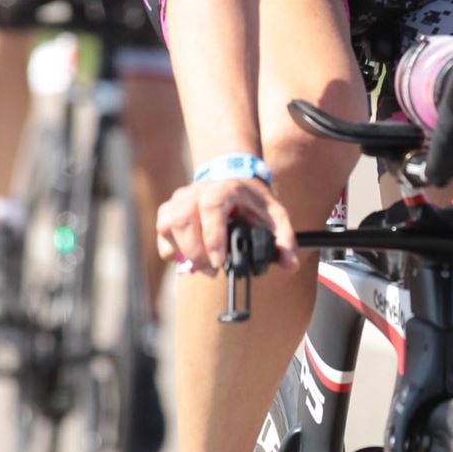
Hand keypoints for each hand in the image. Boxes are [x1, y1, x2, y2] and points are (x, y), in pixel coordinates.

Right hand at [156, 174, 299, 274]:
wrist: (233, 180)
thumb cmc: (253, 202)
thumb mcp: (274, 215)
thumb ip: (284, 239)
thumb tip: (290, 264)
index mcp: (225, 188)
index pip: (211, 207)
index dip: (212, 237)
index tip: (219, 262)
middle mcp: (197, 190)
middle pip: (183, 219)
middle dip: (196, 252)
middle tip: (212, 271)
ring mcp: (180, 198)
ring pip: (168, 225)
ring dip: (183, 252)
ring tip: (202, 266)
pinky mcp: (169, 210)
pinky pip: (162, 232)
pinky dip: (172, 250)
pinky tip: (188, 257)